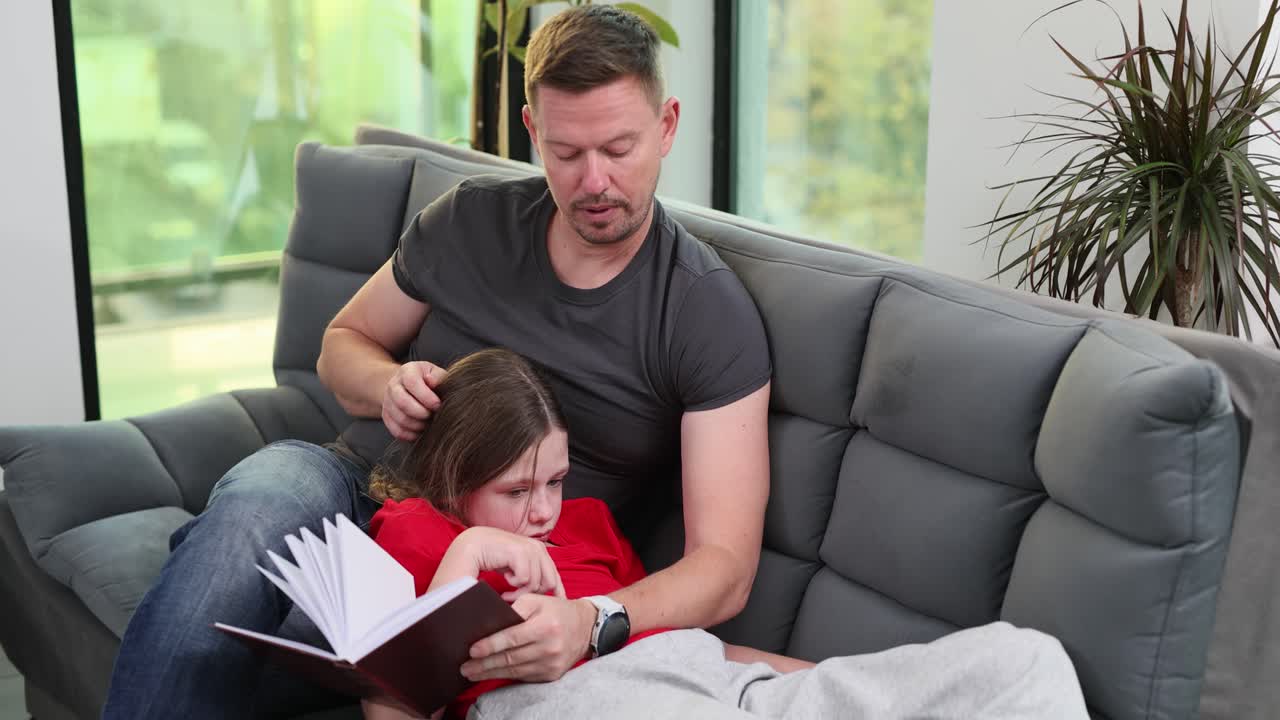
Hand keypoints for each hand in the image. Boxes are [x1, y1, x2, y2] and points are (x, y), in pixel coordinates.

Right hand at [382, 361, 445, 440]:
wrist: (410, 386)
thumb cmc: (429, 380)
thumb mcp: (436, 373)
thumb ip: (438, 376)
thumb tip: (432, 382)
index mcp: (407, 371)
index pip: (412, 383)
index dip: (426, 397)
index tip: (438, 405)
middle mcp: (393, 385)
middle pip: (402, 403)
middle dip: (421, 413)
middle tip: (433, 415)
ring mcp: (387, 401)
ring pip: (400, 419)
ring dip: (418, 425)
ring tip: (429, 423)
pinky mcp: (386, 416)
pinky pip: (397, 430)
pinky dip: (411, 435)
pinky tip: (421, 430)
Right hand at [459, 527, 565, 600]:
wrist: (465, 550)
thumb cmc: (488, 561)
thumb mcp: (514, 571)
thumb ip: (531, 578)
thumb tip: (554, 596)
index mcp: (538, 551)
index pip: (555, 576)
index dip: (556, 593)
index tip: (549, 607)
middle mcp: (537, 547)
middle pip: (550, 582)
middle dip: (533, 595)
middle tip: (514, 598)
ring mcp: (529, 547)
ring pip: (537, 583)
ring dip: (520, 592)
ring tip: (506, 592)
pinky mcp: (519, 550)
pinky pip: (526, 579)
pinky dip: (513, 585)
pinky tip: (503, 581)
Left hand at [461, 595, 595, 682]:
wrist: (585, 628)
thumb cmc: (556, 611)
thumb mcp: (537, 600)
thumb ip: (515, 607)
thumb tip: (489, 621)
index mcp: (546, 625)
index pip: (512, 637)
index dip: (491, 645)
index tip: (472, 650)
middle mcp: (550, 647)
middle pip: (511, 658)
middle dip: (485, 664)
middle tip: (465, 667)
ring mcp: (552, 663)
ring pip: (515, 670)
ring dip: (491, 673)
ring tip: (472, 673)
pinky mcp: (552, 675)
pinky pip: (524, 677)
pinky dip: (506, 676)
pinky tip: (492, 674)